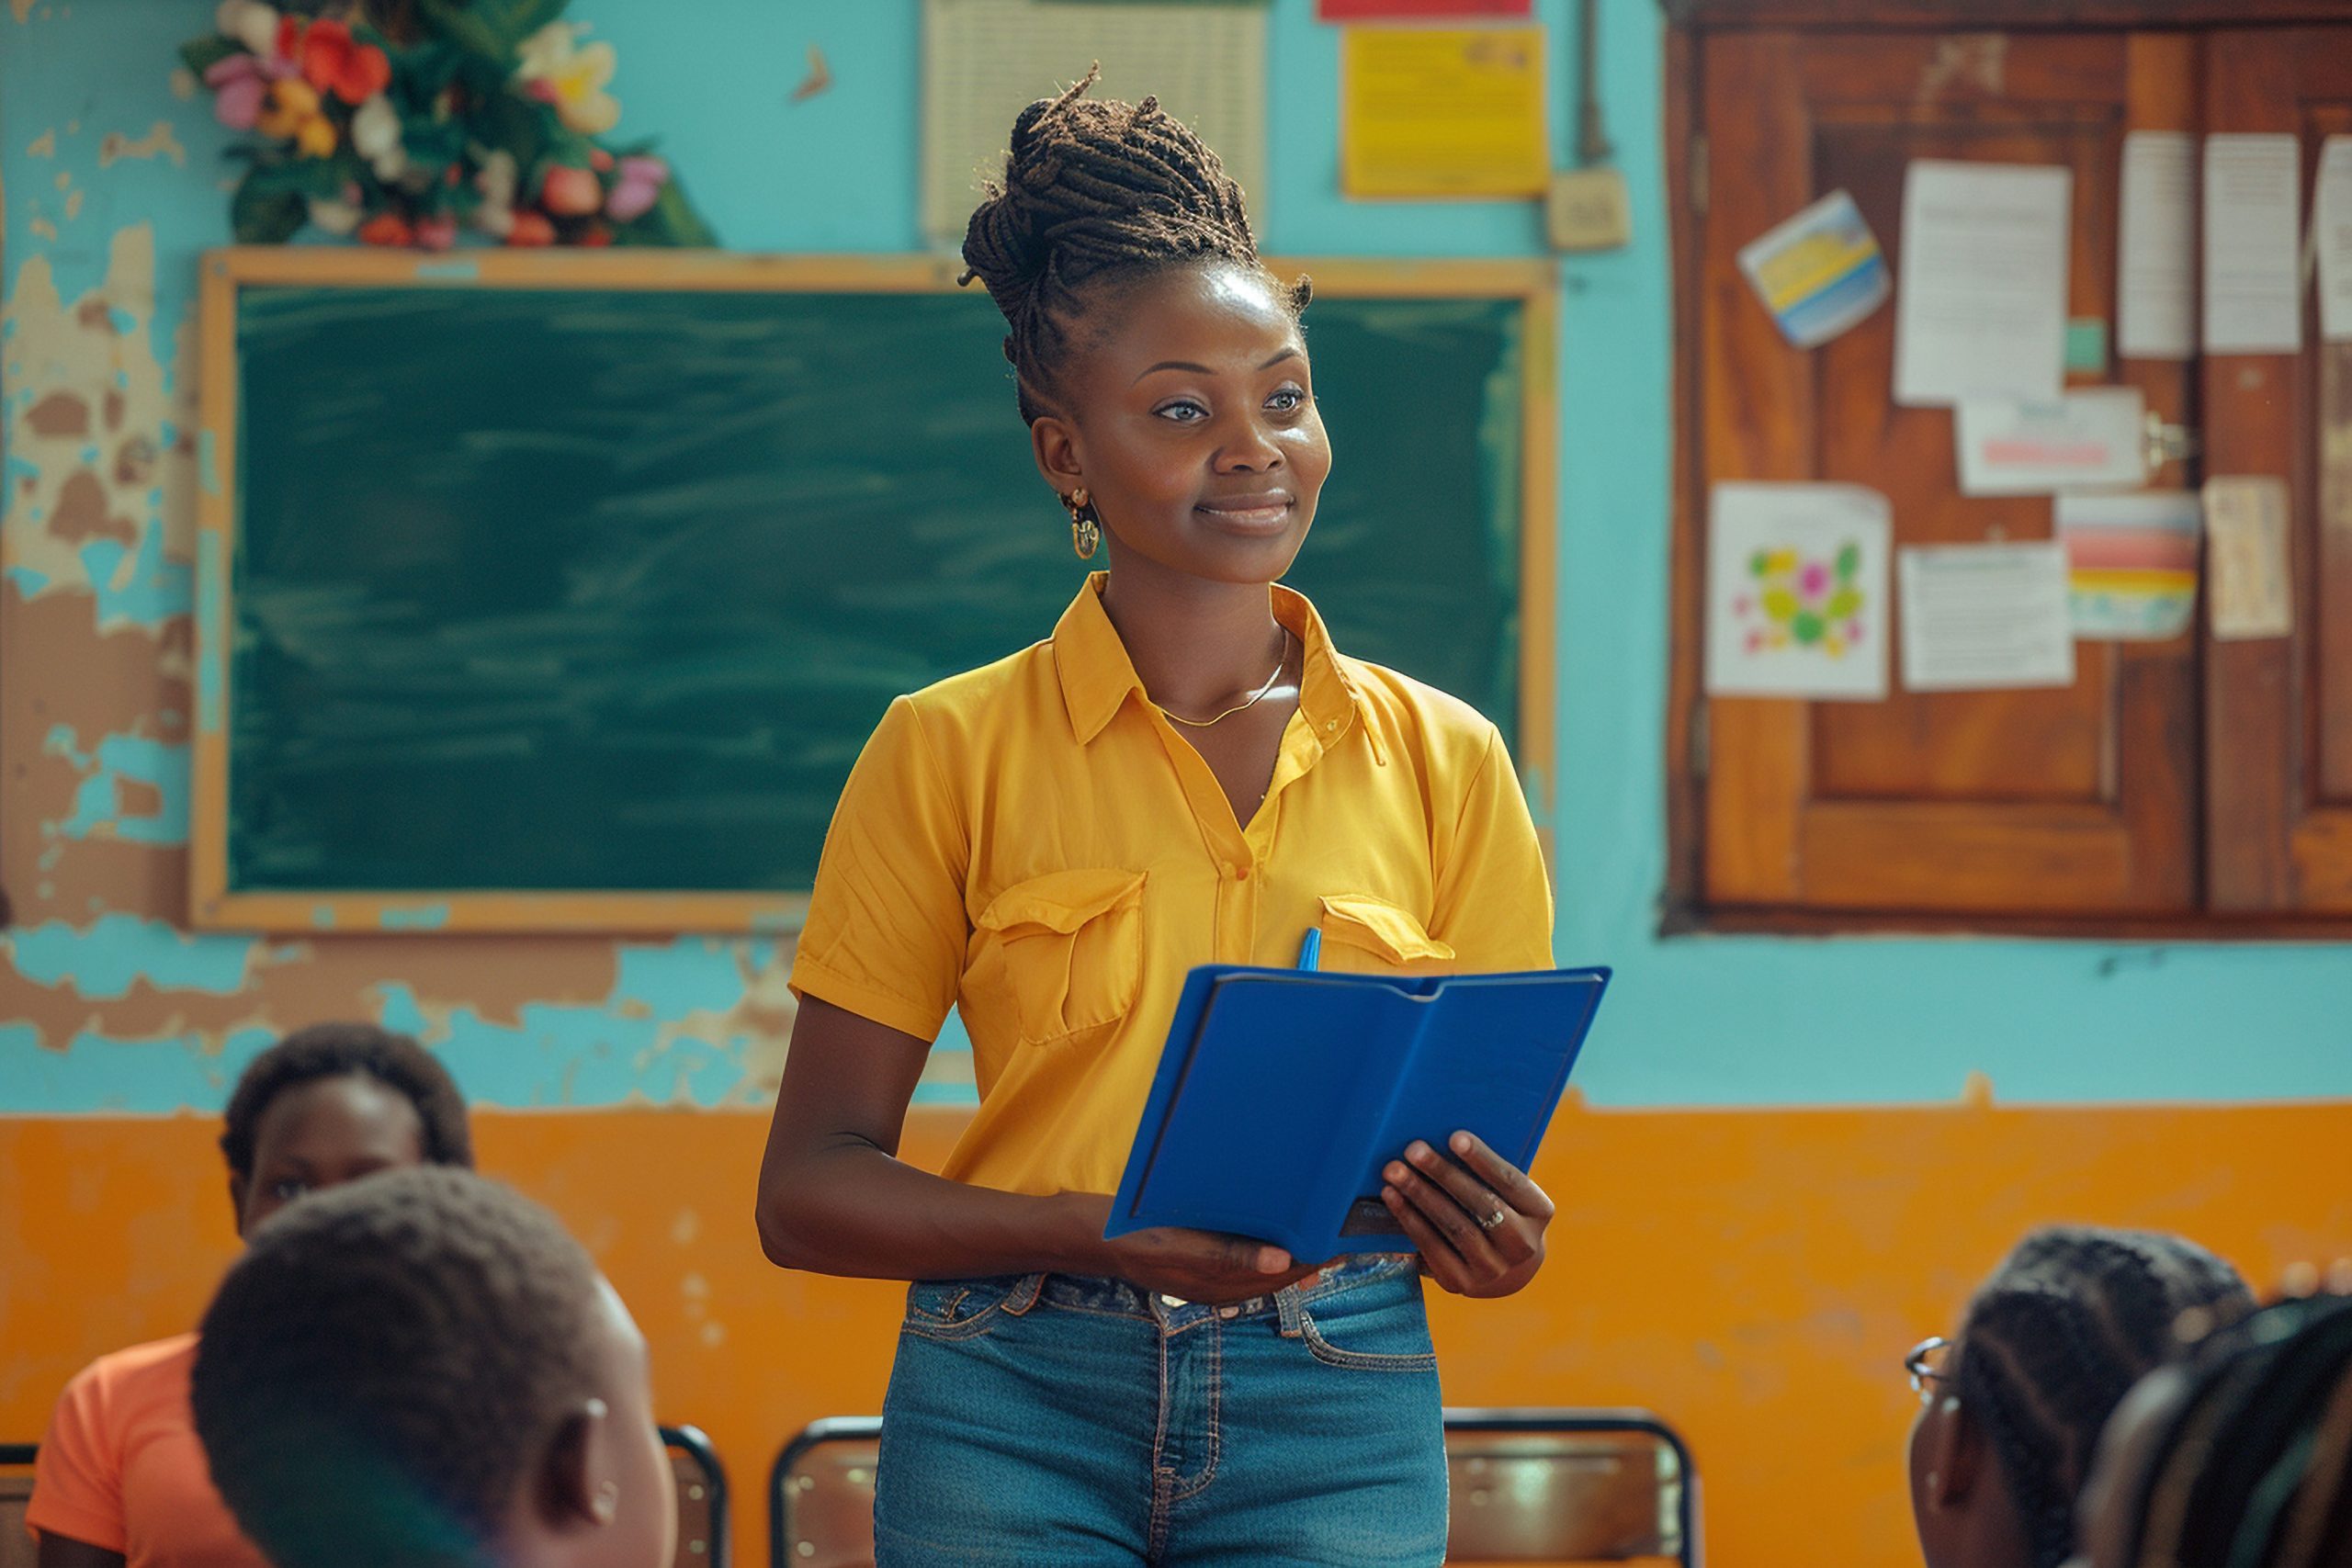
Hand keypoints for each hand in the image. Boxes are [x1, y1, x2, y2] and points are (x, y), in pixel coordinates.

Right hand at [1062, 1194, 1322, 1303]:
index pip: (1280, 1274)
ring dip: (1293, 1251)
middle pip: (1278, 1274)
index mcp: (1216, 1283)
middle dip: (1311, 1254)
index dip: (1314, 1257)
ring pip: (1264, 1270)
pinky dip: (1267, 1249)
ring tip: (1322, 1227)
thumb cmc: (1128, 1233)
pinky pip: (1243, 1262)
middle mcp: (1217, 1286)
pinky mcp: (1198, 1264)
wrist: (1085, 1236)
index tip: (1345, 1238)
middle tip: (1345, 1227)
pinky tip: (1277, 1230)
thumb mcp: (1177, 1242)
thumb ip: (1226, 1253)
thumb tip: (1281, 1260)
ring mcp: (1207, 1278)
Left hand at [1379, 1131, 1552, 1298]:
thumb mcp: (1509, 1194)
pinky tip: (1393, 1197)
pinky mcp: (1462, 1283)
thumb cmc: (1500, 1211)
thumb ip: (1487, 1172)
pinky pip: (1433, 1248)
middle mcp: (1523, 1245)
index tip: (1454, 1137)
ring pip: (1456, 1228)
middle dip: (1443, 1174)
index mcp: (1539, 1212)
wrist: (1504, 1270)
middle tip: (1414, 1150)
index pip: (1512, 1182)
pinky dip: (1410, 1220)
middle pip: (1481, 1205)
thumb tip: (1442, 1138)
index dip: (1483, 1160)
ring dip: (1421, 1196)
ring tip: (1395, 1171)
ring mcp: (1494, 1269)